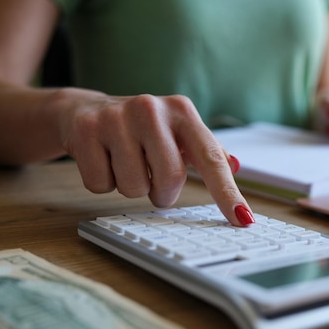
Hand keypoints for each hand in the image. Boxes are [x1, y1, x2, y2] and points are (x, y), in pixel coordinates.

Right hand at [54, 89, 253, 225]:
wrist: (85, 109)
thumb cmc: (142, 129)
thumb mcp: (177, 132)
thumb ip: (207, 150)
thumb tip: (235, 165)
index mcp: (181, 111)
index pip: (211, 159)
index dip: (228, 193)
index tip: (243, 220)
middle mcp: (151, 108)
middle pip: (170, 179)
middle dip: (163, 192)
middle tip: (153, 180)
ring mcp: (116, 118)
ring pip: (134, 187)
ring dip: (133, 188)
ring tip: (125, 164)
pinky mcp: (86, 131)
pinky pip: (101, 185)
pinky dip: (104, 183)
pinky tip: (103, 160)